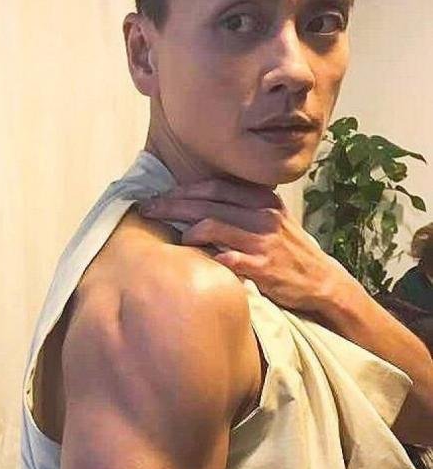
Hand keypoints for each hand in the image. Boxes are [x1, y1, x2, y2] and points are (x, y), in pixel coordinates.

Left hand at [138, 177, 347, 313]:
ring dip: (187, 231)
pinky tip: (194, 262)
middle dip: (172, 205)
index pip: (214, 187)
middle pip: (207, 203)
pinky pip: (227, 258)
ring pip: (213, 225)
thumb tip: (201, 202)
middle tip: (147, 210)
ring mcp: (263, 241)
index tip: (159, 195)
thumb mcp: (272, 219)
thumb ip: (243, 208)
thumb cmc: (289, 251)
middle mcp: (262, 215)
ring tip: (177, 239)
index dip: (183, 190)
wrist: (321, 281)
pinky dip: (208, 258)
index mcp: (262, 200)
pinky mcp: (262, 267)